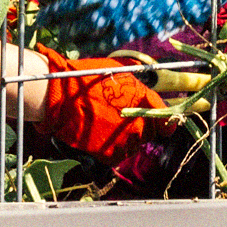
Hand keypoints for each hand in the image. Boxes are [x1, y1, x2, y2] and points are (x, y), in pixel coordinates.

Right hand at [23, 50, 167, 164]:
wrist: (61, 96)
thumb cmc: (86, 78)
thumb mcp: (116, 70)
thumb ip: (136, 82)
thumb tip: (145, 88)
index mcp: (143, 98)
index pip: (164, 116)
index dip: (166, 122)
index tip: (164, 125)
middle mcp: (139, 121)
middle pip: (150, 133)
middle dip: (140, 128)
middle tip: (121, 120)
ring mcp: (125, 140)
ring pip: (134, 145)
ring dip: (125, 139)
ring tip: (106, 126)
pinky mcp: (110, 154)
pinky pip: (117, 156)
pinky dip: (110, 150)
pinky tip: (98, 137)